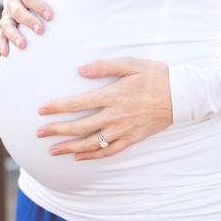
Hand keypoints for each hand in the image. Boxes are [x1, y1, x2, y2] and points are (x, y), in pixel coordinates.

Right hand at [0, 0, 59, 56]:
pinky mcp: (4, 26)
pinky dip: (1, 44)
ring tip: (23, 45)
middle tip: (41, 30)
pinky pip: (0, 35)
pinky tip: (6, 54)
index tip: (50, 16)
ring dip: (14, 35)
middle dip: (29, 21)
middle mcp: (13, 2)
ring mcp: (7, 15)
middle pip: (18, 12)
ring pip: (7, 25)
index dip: (39, 6)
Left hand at [36, 57, 172, 159]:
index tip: (40, 111)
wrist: (183, 96)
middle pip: (79, 127)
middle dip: (56, 130)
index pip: (77, 104)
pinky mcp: (133, 139)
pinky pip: (109, 151)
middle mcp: (115, 116)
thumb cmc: (156, 76)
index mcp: (112, 96)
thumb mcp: (131, 63)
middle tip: (38, 133)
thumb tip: (81, 70)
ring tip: (52, 151)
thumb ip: (104, 66)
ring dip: (70, 147)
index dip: (57, 108)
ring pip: (91, 143)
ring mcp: (123, 130)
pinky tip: (79, 157)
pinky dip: (93, 155)